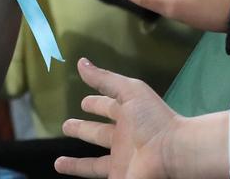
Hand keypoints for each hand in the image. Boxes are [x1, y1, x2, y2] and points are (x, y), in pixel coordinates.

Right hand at [56, 59, 178, 178]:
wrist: (171, 153)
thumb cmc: (153, 119)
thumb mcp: (129, 91)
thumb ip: (105, 79)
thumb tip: (81, 62)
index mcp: (127, 115)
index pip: (107, 107)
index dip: (95, 103)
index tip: (83, 102)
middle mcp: (123, 138)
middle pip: (98, 133)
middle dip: (83, 129)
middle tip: (66, 126)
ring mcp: (120, 160)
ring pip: (93, 164)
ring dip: (76, 164)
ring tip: (58, 163)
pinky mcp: (117, 177)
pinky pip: (96, 176)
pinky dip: (82, 177)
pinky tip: (71, 176)